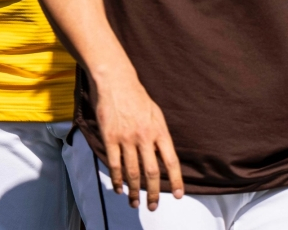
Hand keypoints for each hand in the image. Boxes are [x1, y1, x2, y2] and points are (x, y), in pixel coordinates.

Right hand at [92, 65, 182, 210]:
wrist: (116, 81)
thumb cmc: (137, 96)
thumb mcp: (156, 113)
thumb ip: (160, 135)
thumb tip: (164, 157)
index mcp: (159, 130)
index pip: (171, 161)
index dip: (176, 180)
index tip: (177, 195)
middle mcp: (144, 136)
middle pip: (151, 172)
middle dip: (153, 193)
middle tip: (152, 206)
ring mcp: (126, 138)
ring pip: (132, 172)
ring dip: (134, 191)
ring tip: (134, 202)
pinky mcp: (110, 137)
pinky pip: (114, 164)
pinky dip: (117, 179)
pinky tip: (119, 188)